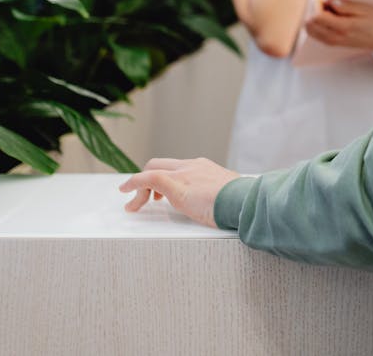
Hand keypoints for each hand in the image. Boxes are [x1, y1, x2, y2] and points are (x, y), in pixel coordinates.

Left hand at [119, 157, 240, 227]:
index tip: (160, 195)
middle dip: (148, 180)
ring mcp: (184, 173)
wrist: (245, 200)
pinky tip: (127, 195)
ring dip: (140, 187)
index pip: (179, 168)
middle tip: (147, 201)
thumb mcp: (231, 197)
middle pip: (160, 164)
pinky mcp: (176, 184)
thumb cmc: (243, 203)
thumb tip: (227, 208)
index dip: (165, 179)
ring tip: (136, 206)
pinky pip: (148, 178)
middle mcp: (193, 166)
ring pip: (152, 170)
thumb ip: (223, 198)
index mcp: (206, 169)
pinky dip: (134, 184)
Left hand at [304, 0, 372, 53]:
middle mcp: (335, 37)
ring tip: (325, 10)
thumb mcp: (364, 9)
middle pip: (309, 24)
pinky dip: (315, 24)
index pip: (317, 17)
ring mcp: (332, 42)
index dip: (316, 5)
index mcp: (343, 27)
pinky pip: (314, 34)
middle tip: (323, 3)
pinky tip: (326, 18)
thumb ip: (346, 5)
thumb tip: (330, 1)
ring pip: (310, 30)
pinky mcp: (331, 43)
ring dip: (313, 18)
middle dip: (312, 10)